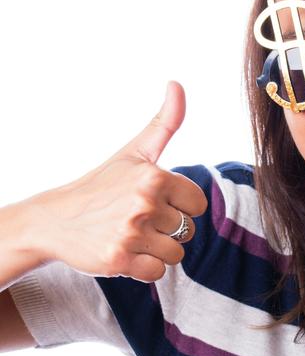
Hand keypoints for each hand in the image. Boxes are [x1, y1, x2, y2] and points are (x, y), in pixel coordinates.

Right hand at [28, 81, 207, 282]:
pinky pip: (158, 272)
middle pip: (188, 229)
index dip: (180, 205)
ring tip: (132, 235)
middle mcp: (144, 204)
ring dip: (157, 249)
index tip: (156, 200)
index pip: (198, 203)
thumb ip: (165, 122)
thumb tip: (176, 83)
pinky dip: (145, 267)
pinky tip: (125, 252)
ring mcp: (131, 234)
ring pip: (176, 253)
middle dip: (168, 228)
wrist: (54, 220)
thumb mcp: (134, 151)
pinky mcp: (119, 261)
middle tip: (137, 219)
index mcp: (154, 177)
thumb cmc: (102, 184)